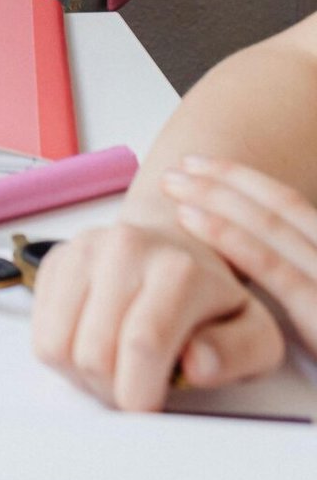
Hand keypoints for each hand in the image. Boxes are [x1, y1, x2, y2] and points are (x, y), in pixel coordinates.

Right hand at [31, 215, 283, 411]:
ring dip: (83, 375)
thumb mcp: (253, 332)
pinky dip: (62, 353)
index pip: (142, 345)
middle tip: (136, 385)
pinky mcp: (56, 258)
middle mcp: (125, 247)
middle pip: (95, 355)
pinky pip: (38, 331)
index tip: (153, 404)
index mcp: (178, 268)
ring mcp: (84, 249)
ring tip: (114, 365)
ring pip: (57, 346)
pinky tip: (93, 341)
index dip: (142, 393)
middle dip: (113, 391)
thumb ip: (238, 352)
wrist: (176, 244)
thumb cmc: (213, 299)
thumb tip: (196, 363)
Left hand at [162, 157, 316, 352]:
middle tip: (178, 170)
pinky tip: (199, 226)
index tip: (202, 168)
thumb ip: (295, 280)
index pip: (292, 206)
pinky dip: (235, 241)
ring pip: (274, 228)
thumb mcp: (310, 311)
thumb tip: (254, 256)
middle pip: (282, 208)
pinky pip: (278, 270)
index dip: (245, 181)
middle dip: (224, 182)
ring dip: (220, 200)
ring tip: (177, 189)